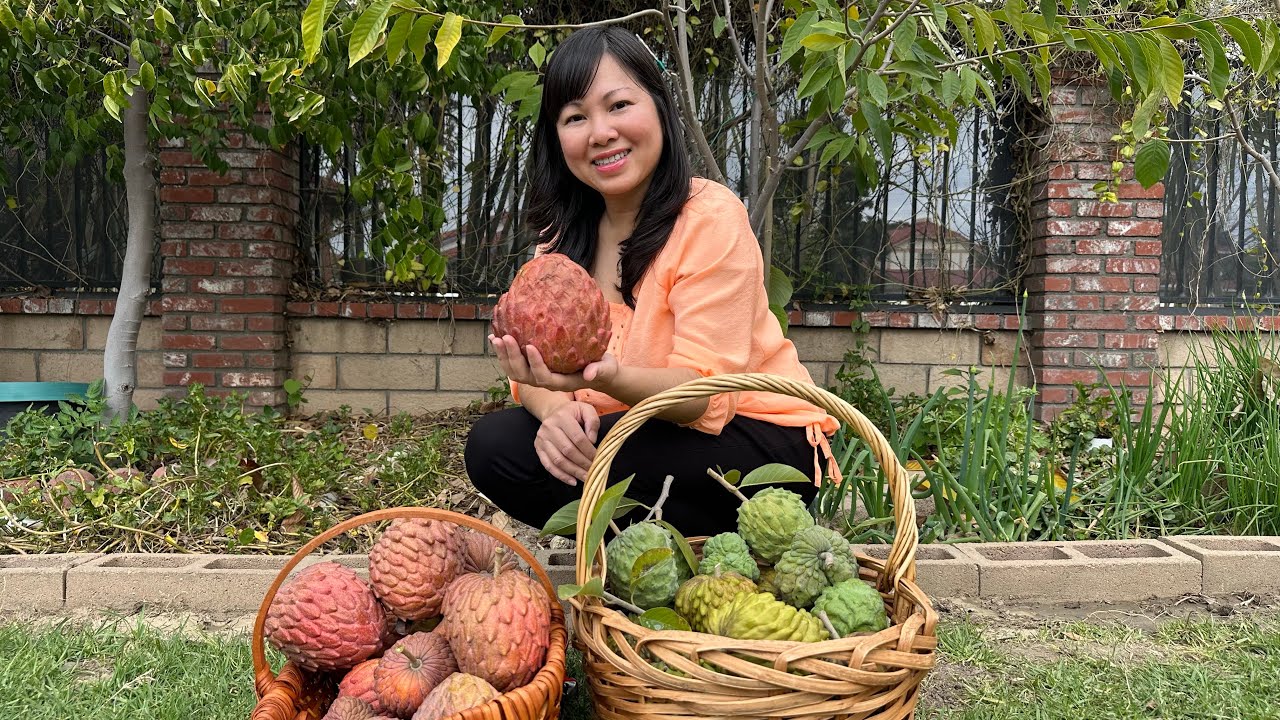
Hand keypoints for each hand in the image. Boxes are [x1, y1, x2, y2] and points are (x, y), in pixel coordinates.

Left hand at [490, 334, 619, 392]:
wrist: (598, 372)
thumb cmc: (602, 369)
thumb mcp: (606, 369)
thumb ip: (600, 371)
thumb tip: (590, 374)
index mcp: (561, 383)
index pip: (544, 377)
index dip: (535, 364)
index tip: (530, 346)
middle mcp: (546, 381)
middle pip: (523, 375)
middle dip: (513, 357)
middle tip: (506, 337)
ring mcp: (538, 375)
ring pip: (515, 371)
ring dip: (504, 356)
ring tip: (496, 337)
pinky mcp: (534, 368)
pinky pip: (515, 362)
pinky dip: (505, 351)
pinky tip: (496, 335)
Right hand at [534, 401, 599, 485]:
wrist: (554, 412)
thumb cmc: (573, 413)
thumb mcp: (586, 410)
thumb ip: (593, 422)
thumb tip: (592, 441)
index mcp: (562, 417)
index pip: (577, 438)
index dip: (588, 451)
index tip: (598, 459)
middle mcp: (549, 427)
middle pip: (567, 450)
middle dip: (582, 464)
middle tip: (594, 472)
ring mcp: (542, 439)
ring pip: (558, 460)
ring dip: (573, 472)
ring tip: (585, 478)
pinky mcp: (538, 448)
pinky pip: (548, 465)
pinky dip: (561, 475)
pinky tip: (572, 481)